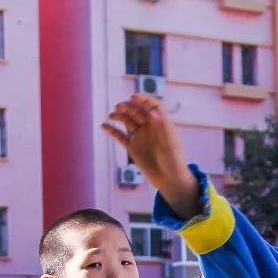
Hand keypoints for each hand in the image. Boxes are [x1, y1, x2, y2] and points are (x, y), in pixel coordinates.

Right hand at [102, 95, 196, 214]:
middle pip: (138, 111)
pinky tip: (104, 126)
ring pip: (128, 121)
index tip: (133, 97)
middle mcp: (150, 128)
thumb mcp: (169, 143)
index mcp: (161, 124)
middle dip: (129, 106)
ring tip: (112, 115)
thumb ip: (162, 127)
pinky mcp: (133, 147)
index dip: (143, 99)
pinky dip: (112, 130)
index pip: (152, 106)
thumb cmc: (174, 161)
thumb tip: (152, 111)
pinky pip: (120, 136)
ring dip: (120, 116)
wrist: (169, 180)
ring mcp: (140, 137)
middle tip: (119, 106)